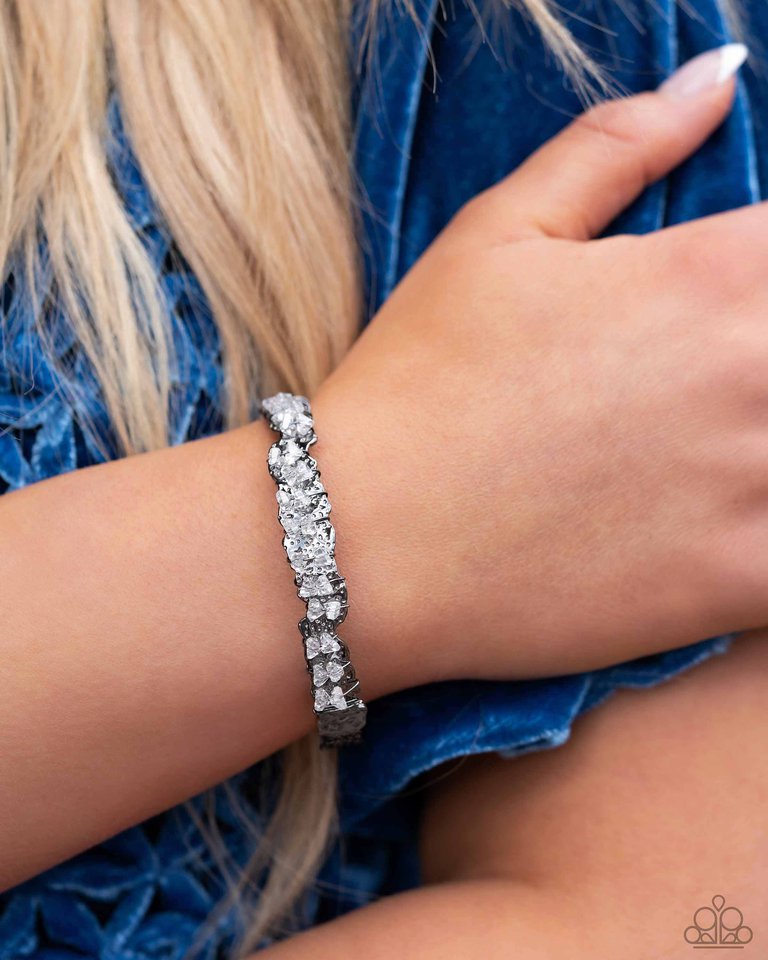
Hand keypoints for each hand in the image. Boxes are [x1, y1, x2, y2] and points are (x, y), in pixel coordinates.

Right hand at [315, 46, 765, 689]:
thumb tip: (716, 76)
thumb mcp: (496, 237)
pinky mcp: (737, 583)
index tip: (729, 302)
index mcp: (711, 273)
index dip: (762, 269)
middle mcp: (755, 371)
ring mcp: (758, 486)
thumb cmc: (420, 384)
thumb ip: (617, 147)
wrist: (363, 542)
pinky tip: (727, 520)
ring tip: (712, 447)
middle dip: (757, 353)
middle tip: (701, 383)